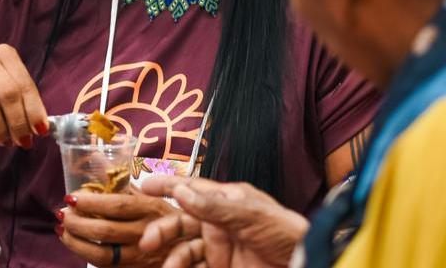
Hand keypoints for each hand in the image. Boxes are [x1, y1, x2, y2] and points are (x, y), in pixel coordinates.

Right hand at [0, 44, 47, 147]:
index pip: (25, 84)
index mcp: (5, 54)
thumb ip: (22, 97)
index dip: (34, 110)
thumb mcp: (6, 76)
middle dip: (18, 123)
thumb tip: (39, 126)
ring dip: (0, 128)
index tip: (40, 130)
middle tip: (23, 140)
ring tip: (4, 140)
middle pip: (8, 94)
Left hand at [59, 188, 195, 266]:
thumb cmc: (163, 216)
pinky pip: (106, 265)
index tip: (71, 197)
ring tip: (62, 229)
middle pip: (107, 230)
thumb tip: (95, 155)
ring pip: (103, 253)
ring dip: (77, 242)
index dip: (92, 202)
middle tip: (62, 213)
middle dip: (79, 223)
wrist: (187, 247)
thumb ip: (121, 178)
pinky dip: (85, 254)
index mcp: (150, 208)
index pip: (117, 205)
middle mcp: (146, 232)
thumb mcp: (149, 194)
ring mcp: (140, 255)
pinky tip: (73, 243)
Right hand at [140, 177, 308, 267]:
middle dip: (164, 229)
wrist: (301, 263)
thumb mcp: (250, 214)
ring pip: (186, 249)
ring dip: (173, 257)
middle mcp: (219, 221)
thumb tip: (181, 191)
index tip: (144, 185)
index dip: (168, 185)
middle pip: (183, 222)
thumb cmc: (284, 232)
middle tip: (148, 241)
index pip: (192, 188)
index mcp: (226, 200)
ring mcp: (221, 247)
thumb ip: (214, 205)